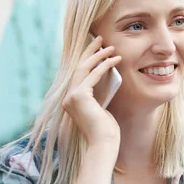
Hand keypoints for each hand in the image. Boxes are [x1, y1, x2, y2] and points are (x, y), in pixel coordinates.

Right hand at [61, 35, 122, 152]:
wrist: (104, 144)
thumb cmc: (106, 130)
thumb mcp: (101, 108)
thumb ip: (99, 94)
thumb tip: (106, 77)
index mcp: (71, 100)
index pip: (78, 74)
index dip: (87, 58)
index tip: (97, 48)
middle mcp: (67, 97)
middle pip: (78, 66)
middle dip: (90, 51)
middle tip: (100, 38)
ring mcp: (71, 96)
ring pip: (84, 68)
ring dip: (99, 55)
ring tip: (111, 47)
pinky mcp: (79, 96)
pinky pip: (94, 75)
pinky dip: (105, 65)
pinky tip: (115, 59)